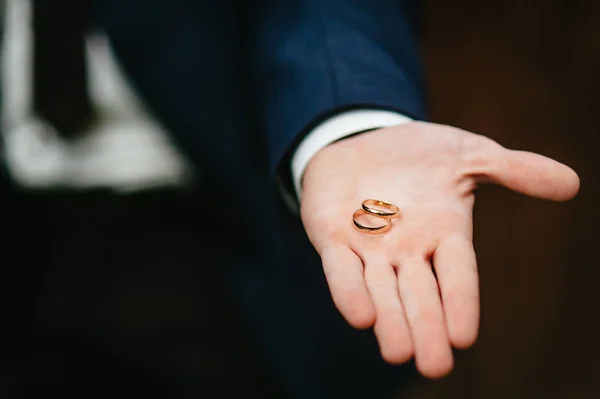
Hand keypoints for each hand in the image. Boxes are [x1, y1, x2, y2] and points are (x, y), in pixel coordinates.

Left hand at [300, 122, 578, 377]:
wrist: (364, 140)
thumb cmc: (420, 155)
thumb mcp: (469, 154)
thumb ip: (512, 170)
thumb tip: (571, 184)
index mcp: (444, 234)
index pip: (458, 275)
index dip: (461, 302)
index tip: (464, 337)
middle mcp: (408, 250)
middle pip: (420, 295)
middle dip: (426, 327)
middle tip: (434, 367)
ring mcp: (369, 247)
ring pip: (380, 290)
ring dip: (389, 320)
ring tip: (397, 352)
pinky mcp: (332, 237)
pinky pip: (340, 269)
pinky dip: (348, 290)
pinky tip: (359, 317)